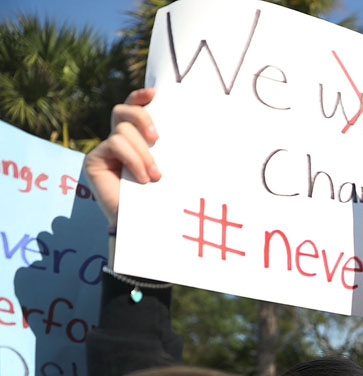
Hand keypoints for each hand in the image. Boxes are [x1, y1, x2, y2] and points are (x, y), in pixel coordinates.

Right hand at [83, 88, 160, 228]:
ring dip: (143, 152)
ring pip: (122, 130)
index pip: (133, 108)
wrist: (146, 225)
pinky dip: (132, 159)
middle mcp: (118, 141)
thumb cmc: (163, 197)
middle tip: (157, 138)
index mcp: (138, 139)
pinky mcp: (94, 161)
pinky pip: (114, 144)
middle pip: (122, 110)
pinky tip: (143, 178)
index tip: (154, 93)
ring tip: (155, 175)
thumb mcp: (173, 167)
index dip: (140, 97)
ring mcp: (105, 150)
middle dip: (141, 117)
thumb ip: (174, 147)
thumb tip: (198, 126)